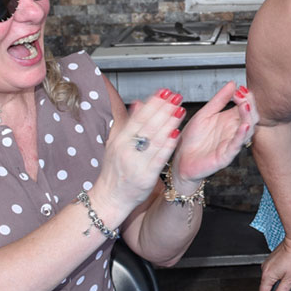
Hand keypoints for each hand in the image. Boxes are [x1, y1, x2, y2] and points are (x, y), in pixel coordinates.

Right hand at [90, 89, 185, 218]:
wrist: (109, 198)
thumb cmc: (114, 171)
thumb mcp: (116, 144)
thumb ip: (128, 124)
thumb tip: (138, 103)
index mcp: (119, 141)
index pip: (137, 118)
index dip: (152, 103)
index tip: (164, 92)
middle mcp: (126, 150)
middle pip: (147, 126)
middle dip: (163, 109)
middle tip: (176, 97)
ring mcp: (136, 164)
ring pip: (154, 140)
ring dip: (169, 123)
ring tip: (180, 110)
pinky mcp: (145, 177)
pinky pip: (159, 158)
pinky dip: (168, 146)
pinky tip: (177, 134)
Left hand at [170, 83, 257, 187]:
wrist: (181, 159)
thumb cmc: (193, 139)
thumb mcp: (204, 114)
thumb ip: (219, 100)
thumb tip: (232, 83)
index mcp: (230, 120)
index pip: (246, 106)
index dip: (246, 96)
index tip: (239, 88)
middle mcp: (234, 131)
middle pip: (251, 116)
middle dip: (250, 104)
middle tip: (243, 95)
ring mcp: (231, 143)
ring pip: (248, 130)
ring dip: (248, 117)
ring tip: (245, 106)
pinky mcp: (226, 156)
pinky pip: (237, 145)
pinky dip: (241, 135)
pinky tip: (244, 126)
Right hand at [259, 236, 290, 290]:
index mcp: (267, 275)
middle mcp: (265, 269)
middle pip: (265, 287)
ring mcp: (268, 263)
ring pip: (268, 279)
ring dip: (274, 286)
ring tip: (282, 289)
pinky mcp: (272, 259)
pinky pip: (271, 272)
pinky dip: (276, 277)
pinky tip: (284, 277)